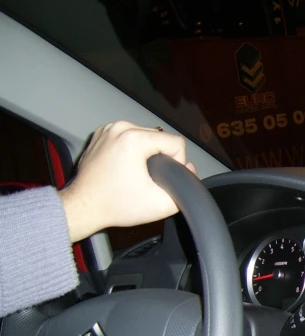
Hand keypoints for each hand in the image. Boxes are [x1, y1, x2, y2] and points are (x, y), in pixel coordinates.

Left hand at [59, 121, 195, 242]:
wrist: (83, 207)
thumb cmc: (115, 205)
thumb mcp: (160, 205)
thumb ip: (185, 187)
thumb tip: (189, 169)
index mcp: (134, 139)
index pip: (176, 143)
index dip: (177, 163)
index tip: (162, 179)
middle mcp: (120, 128)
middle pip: (161, 138)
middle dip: (161, 158)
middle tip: (148, 179)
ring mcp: (109, 129)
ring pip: (146, 136)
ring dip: (147, 154)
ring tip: (136, 173)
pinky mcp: (102, 134)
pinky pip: (129, 137)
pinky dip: (132, 151)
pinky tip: (125, 168)